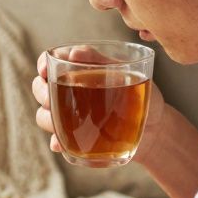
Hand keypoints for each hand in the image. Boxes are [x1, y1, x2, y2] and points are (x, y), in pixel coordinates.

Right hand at [32, 46, 165, 158]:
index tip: (46, 71)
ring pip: (43, 115)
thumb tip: (74, 52)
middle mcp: (70, 92)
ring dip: (48, 119)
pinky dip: (58, 143)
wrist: (157, 128)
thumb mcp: (128, 74)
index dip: (42, 65)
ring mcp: (71, 116)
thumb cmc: (143, 94)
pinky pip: (58, 142)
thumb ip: (101, 62)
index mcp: (79, 70)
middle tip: (53, 99)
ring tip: (65, 122)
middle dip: (42, 93)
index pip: (50, 62)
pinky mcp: (76, 139)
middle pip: (40, 88)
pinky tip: (62, 144)